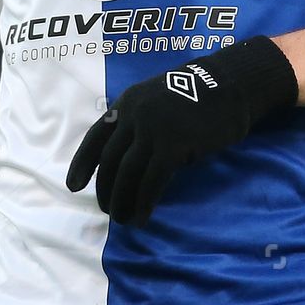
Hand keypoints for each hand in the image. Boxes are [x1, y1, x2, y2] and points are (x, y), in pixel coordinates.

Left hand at [65, 35, 297, 227]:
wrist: (230, 85)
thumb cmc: (199, 95)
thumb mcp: (158, 100)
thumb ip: (140, 122)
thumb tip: (127, 157)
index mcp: (127, 103)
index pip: (95, 137)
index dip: (82, 163)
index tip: (73, 186)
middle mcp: (134, 115)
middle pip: (110, 160)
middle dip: (106, 189)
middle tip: (107, 210)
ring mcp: (152, 129)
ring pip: (127, 174)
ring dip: (122, 201)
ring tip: (123, 219)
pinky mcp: (173, 146)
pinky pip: (151, 181)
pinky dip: (144, 203)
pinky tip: (143, 217)